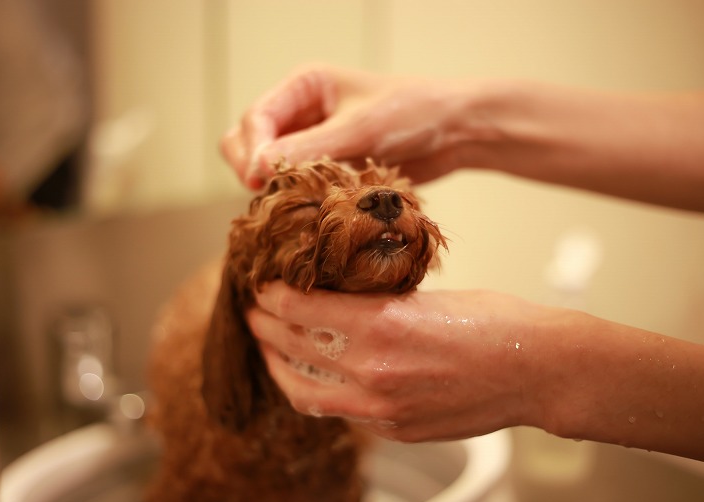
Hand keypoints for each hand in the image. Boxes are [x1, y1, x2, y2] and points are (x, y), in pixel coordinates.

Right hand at [221, 64, 487, 188]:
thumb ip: (307, 148)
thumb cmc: (413, 113)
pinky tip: (311, 211)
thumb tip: (258, 169)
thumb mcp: (359, 128)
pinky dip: (296, 199)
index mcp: (304, 88)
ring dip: (275, 187)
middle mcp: (302, 114)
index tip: (260, 180)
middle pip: (248, 142)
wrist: (455, 132)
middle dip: (253, 167)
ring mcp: (313, 143)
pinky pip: (296, 186)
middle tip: (272, 196)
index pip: (254, 119)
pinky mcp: (328, 169)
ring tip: (296, 204)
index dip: (252, 150)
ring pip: (269, 168)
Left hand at [246, 281, 547, 441]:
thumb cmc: (497, 323)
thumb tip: (335, 300)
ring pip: (304, 392)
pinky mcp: (395, 430)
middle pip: (293, 349)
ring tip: (269, 348)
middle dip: (265, 328)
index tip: (263, 288)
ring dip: (279, 367)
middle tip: (255, 313)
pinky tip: (312, 376)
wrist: (539, 370)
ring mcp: (382, 408)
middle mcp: (373, 372)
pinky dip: (316, 391)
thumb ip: (375, 305)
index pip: (299, 311)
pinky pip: (338, 412)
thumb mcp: (427, 296)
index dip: (272, 298)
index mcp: (381, 326)